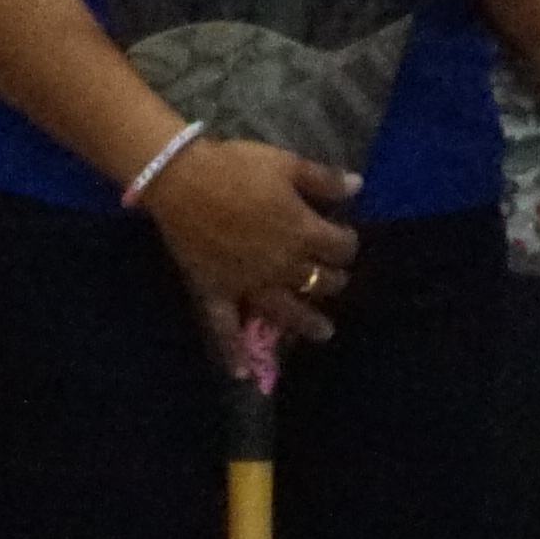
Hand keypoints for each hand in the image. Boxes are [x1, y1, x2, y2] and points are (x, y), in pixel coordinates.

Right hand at [141, 135, 360, 346]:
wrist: (180, 178)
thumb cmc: (236, 166)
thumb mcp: (287, 164)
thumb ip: (325, 180)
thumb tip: (359, 186)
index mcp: (304, 233)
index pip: (341, 247)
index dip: (348, 243)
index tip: (345, 239)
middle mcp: (282, 265)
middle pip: (320, 281)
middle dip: (332, 280)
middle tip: (334, 280)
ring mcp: (248, 282)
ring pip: (286, 310)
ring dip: (307, 323)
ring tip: (324, 333)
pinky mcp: (215, 290)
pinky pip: (223, 327)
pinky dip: (231, 351)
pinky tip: (240, 373)